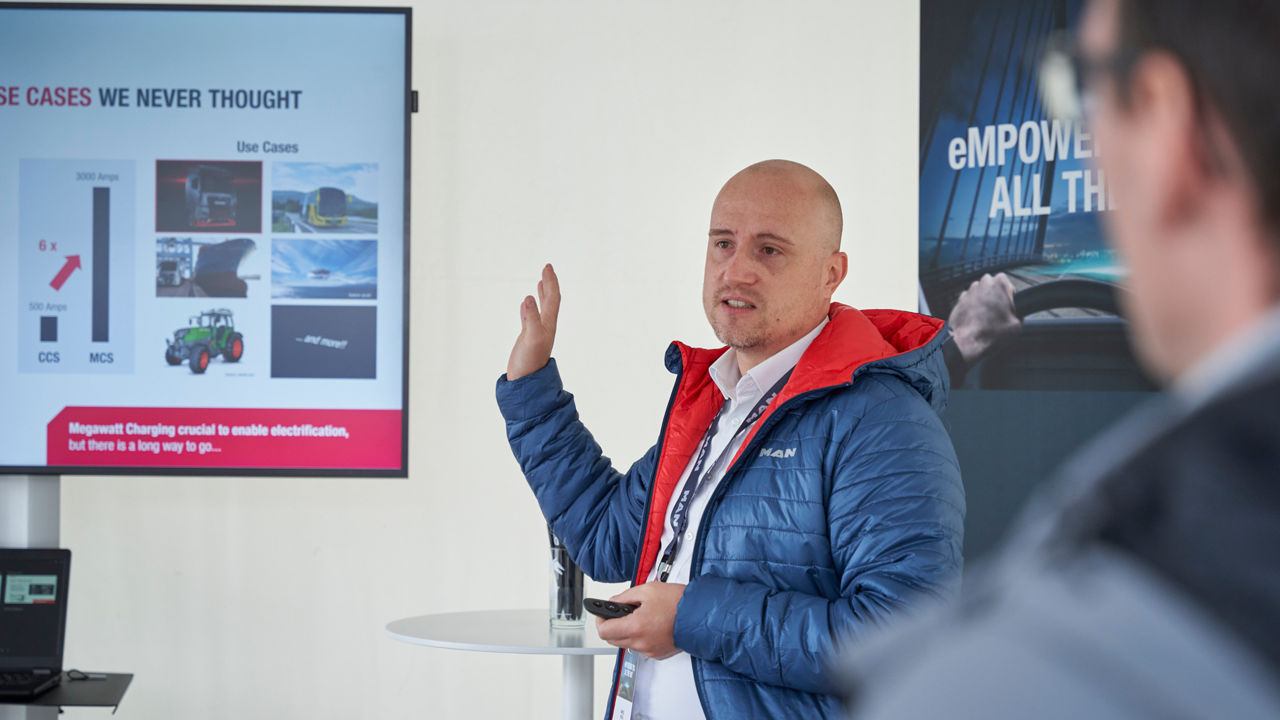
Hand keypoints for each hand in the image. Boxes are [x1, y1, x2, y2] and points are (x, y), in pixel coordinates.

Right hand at [506, 264, 560, 379]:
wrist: (526, 383)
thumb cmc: (529, 362)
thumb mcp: (530, 338)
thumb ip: (530, 319)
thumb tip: (529, 298)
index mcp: (548, 324)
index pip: (552, 298)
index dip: (550, 282)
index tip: (547, 267)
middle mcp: (545, 326)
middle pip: (550, 300)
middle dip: (549, 284)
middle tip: (546, 269)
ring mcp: (536, 333)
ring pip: (541, 309)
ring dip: (542, 294)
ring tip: (540, 283)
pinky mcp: (527, 339)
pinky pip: (529, 319)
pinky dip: (529, 309)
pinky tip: (526, 305)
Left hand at [594, 582, 685, 659]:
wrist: (699, 614)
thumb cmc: (678, 602)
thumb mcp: (647, 590)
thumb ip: (625, 596)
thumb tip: (614, 601)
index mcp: (636, 627)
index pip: (604, 631)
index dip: (600, 620)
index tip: (602, 613)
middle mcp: (641, 643)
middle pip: (612, 640)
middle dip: (611, 626)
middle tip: (618, 613)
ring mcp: (650, 650)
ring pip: (626, 644)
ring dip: (626, 632)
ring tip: (638, 617)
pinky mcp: (658, 654)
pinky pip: (640, 647)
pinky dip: (639, 637)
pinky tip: (649, 625)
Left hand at [947, 272, 1021, 363]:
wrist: (968, 342)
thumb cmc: (991, 333)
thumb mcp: (1017, 324)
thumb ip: (1020, 313)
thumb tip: (1018, 314)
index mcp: (999, 284)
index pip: (1007, 283)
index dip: (1008, 296)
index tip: (1008, 306)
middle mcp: (983, 283)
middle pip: (992, 286)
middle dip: (995, 296)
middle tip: (998, 312)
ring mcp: (969, 291)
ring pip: (980, 292)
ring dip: (983, 301)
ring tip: (986, 318)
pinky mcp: (959, 300)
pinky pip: (969, 300)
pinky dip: (972, 307)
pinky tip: (976, 320)